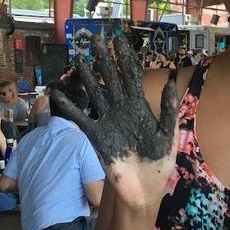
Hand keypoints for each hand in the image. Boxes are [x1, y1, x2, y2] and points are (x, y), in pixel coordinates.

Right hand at [51, 35, 177, 211]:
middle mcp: (122, 110)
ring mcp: (108, 122)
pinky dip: (69, 107)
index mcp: (140, 108)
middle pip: (111, 79)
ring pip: (95, 93)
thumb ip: (168, 112)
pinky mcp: (97, 136)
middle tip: (96, 39)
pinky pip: (81, 119)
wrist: (143, 190)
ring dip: (86, 76)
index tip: (120, 40)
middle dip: (104, 59)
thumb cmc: (159, 164)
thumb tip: (170, 84)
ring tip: (78, 58)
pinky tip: (59, 94)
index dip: (126, 58)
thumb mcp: (168, 136)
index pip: (132, 77)